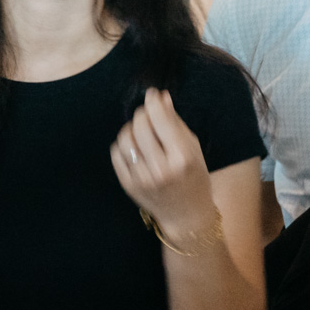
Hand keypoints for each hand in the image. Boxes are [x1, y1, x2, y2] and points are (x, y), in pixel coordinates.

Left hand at [111, 88, 216, 231]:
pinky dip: (123, 144)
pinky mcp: (128, 185)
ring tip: (142, 132)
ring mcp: (142, 179)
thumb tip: (161, 97)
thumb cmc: (194, 177)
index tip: (152, 94)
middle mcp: (160, 169)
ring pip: (125, 137)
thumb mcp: (192, 148)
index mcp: (182, 157)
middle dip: (143, 114)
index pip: (160, 119)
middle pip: (140, 125)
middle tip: (149, 115)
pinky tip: (135, 147)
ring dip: (132, 128)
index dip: (153, 101)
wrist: (187, 215)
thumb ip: (175, 122)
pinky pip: (116, 153)